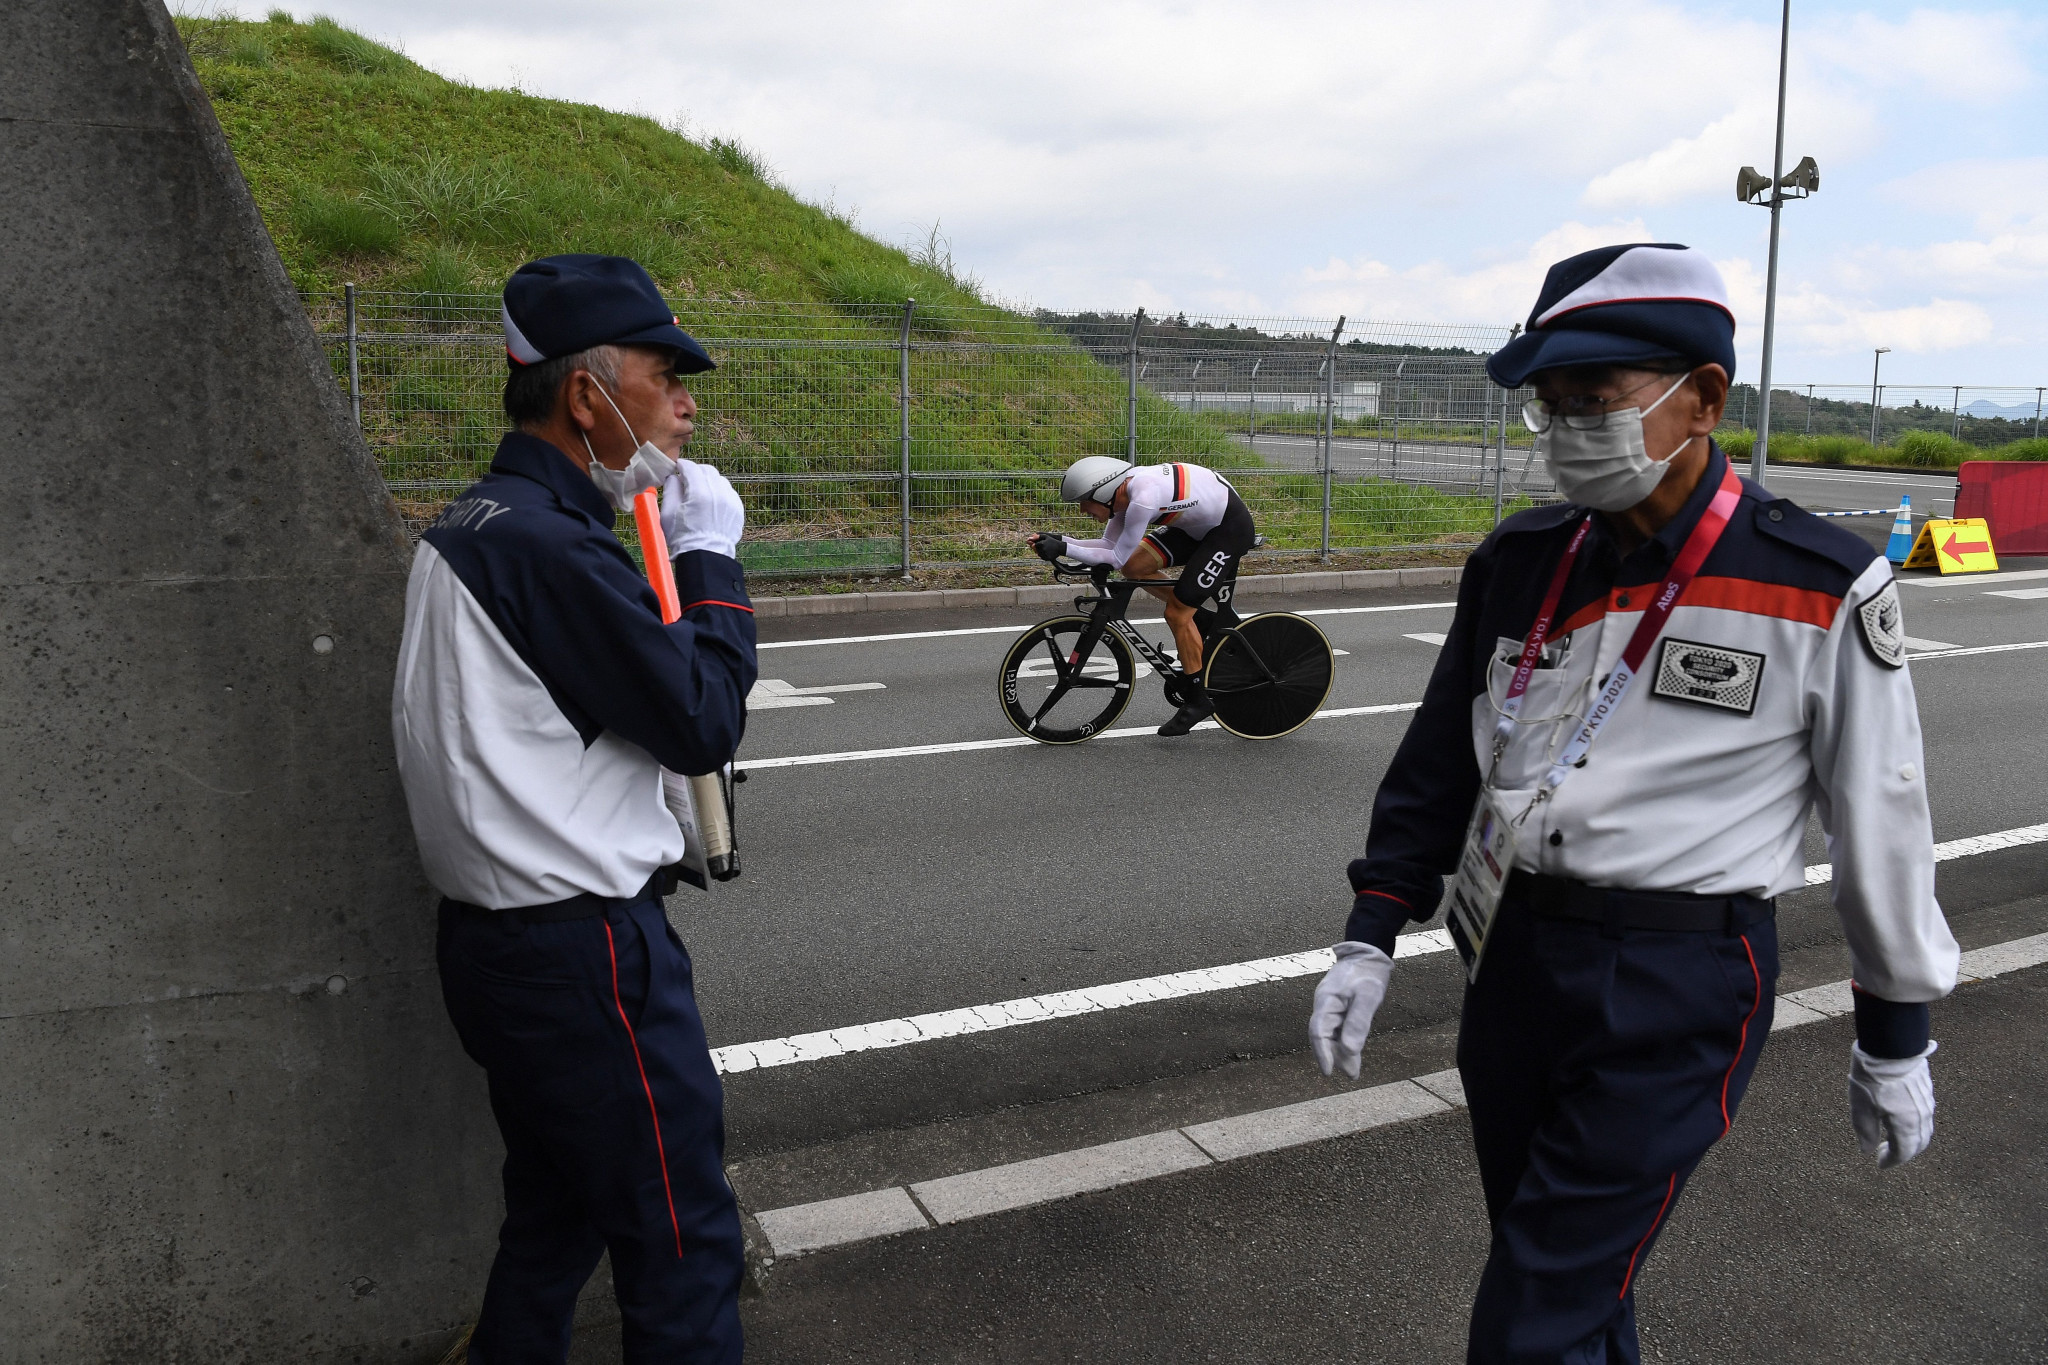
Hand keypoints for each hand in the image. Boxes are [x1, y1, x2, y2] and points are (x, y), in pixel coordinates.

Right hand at [661, 460, 745, 559]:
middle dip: (696, 471)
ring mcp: (730, 501)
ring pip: (719, 480)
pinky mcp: (737, 509)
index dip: (682, 466)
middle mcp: (718, 493)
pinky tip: (711, 502)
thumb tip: (675, 476)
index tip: (678, 468)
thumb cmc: (683, 537)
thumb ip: (671, 489)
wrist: (705, 556)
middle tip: (688, 479)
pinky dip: (719, 492)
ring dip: (709, 481)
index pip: (691, 467)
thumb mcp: (668, 512)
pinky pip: (729, 492)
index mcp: (699, 493)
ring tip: (700, 492)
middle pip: (707, 470)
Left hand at [1031, 532, 1066, 563]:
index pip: (1034, 545)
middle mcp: (1043, 549)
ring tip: (1045, 549)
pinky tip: (1046, 553)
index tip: (1037, 544)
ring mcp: (1045, 554)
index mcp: (1042, 544)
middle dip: (1037, 548)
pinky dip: (1042, 555)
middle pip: (1036, 550)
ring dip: (1040, 552)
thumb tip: (1030, 538)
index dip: (1035, 545)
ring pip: (1039, 554)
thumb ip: (1038, 536)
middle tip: (1042, 547)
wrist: (1060, 547)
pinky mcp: (1047, 558)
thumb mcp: (1046, 537)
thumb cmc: (1052, 541)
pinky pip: (1042, 557)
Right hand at [1308, 942, 1392, 1079]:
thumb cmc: (1368, 972)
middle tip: (1350, 1074)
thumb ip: (1358, 1022)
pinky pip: (1339, 1028)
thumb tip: (1350, 1050)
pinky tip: (1353, 1054)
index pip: (1318, 1031)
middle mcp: (1325, 1005)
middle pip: (1323, 1035)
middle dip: (1334, 1056)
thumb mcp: (1368, 996)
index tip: (1329, 1071)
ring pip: (1332, 1034)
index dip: (1322, 1052)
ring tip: (1353, 1071)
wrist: (1369, 953)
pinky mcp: (1341, 1008)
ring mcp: (1332, 1007)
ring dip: (1340, 1052)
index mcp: (1326, 1000)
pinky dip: (1346, 1042)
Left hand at [1849, 1040, 1936, 1167]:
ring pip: (1925, 1131)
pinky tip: (1902, 1120)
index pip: (1904, 1152)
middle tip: (1887, 1154)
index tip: (1880, 1164)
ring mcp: (1927, 1104)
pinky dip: (1916, 1126)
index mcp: (1906, 1125)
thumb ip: (1866, 1133)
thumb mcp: (1861, 1108)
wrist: (1890, 1047)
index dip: (1892, 1161)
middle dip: (1904, 1153)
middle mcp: (1922, 1117)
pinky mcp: (1927, 1091)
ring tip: (1893, 1138)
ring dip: (1911, 1140)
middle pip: (1918, 1144)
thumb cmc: (1872, 1078)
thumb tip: (1868, 1150)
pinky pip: (1926, 1116)